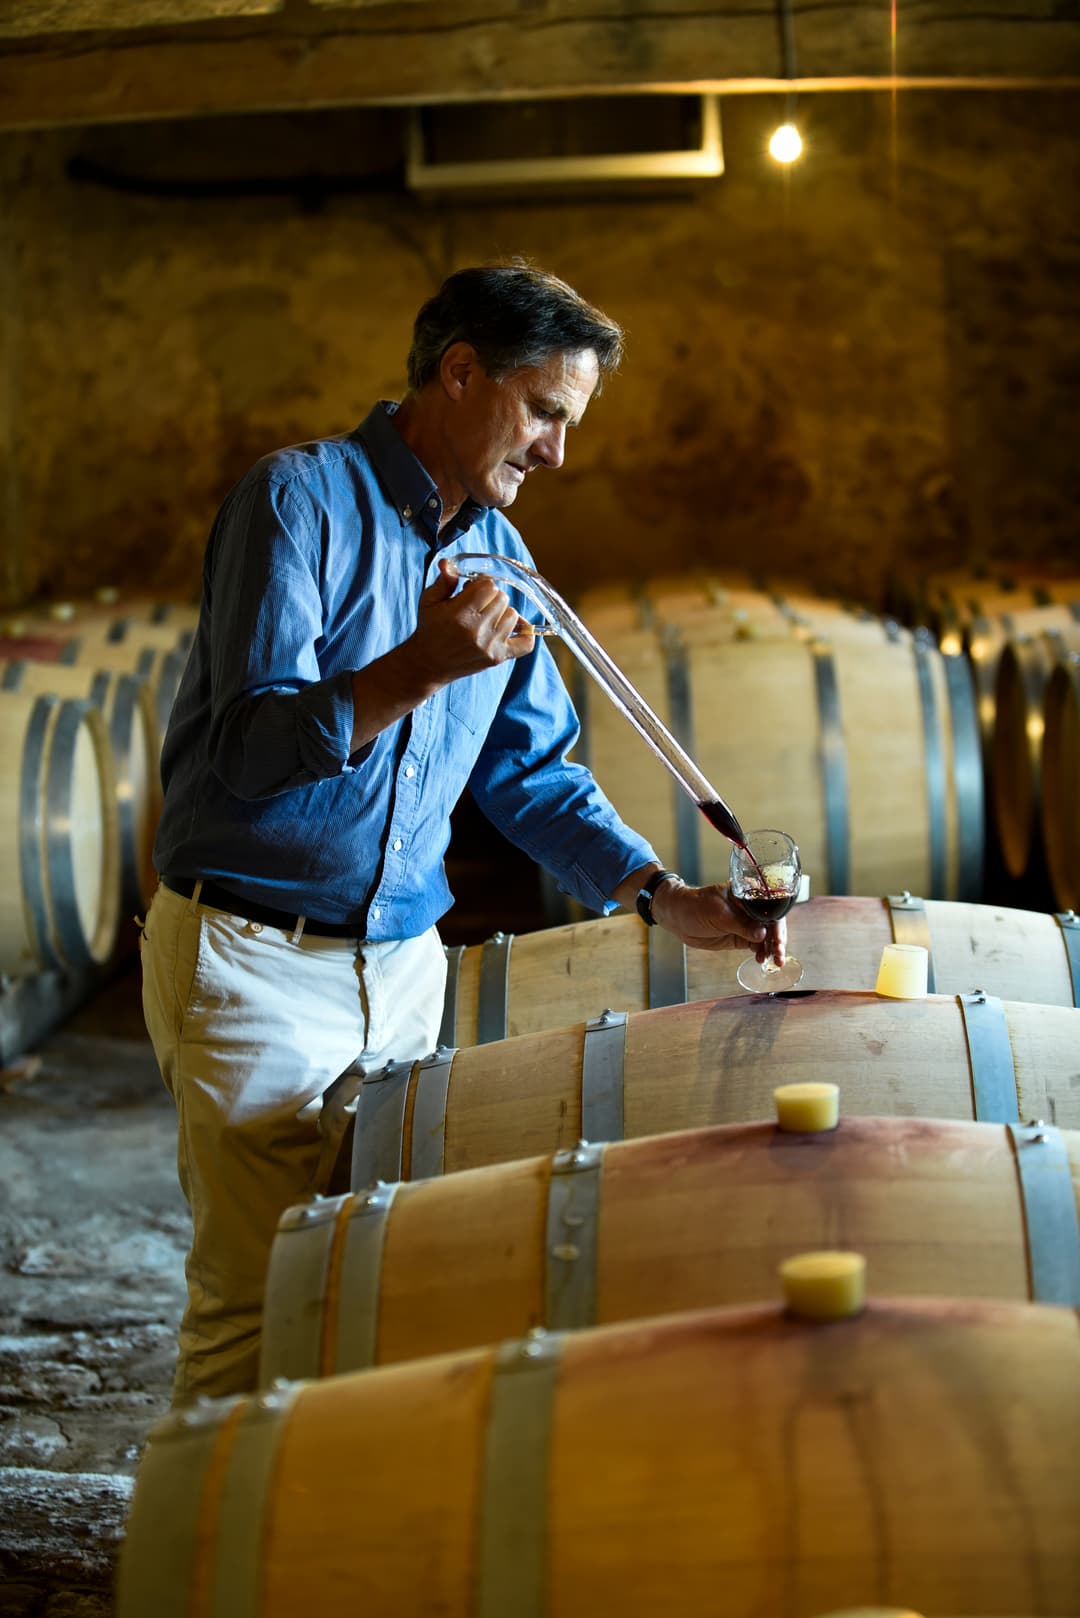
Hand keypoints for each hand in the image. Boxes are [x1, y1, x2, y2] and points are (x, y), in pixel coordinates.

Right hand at [408, 558, 536, 686]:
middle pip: (502, 598)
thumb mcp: (429, 601)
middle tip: (477, 606)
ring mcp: (490, 646)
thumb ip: (444, 581)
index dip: (481, 585)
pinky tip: (515, 627)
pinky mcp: (498, 658)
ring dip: (502, 613)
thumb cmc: (430, 629)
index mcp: (459, 614)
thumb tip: (449, 563)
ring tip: (487, 619)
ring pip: (513, 615)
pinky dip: (525, 632)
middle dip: (490, 598)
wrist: (429, 664)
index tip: (472, 590)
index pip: (488, 586)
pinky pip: (526, 643)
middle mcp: (477, 631)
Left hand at [652, 877, 785, 960]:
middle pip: (772, 924)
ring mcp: (746, 924)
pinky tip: (763, 960)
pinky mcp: (740, 937)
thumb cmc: (696, 907)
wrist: (678, 919)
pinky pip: (756, 946)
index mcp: (747, 895)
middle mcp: (750, 909)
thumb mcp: (719, 914)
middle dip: (778, 940)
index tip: (778, 938)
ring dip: (772, 949)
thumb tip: (762, 934)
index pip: (770, 908)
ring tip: (774, 962)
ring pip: (766, 937)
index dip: (777, 923)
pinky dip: (762, 953)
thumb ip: (740, 924)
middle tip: (779, 955)